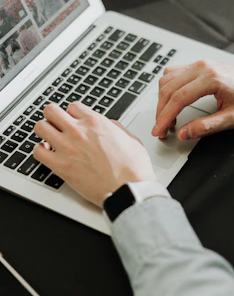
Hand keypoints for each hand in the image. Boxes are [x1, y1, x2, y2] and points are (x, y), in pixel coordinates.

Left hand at [33, 102, 155, 206]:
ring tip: (50, 139)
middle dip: (53, 117)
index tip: (74, 120)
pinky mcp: (60, 166)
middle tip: (57, 125)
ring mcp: (67, 147)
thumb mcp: (130, 139)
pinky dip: (40, 151)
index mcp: (96, 122)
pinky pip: (37, 151)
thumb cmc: (133, 168)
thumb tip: (109, 125)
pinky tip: (48, 153)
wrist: (129, 189)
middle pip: (51, 111)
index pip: (73, 106)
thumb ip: (115, 128)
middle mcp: (79, 131)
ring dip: (44, 132)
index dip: (73, 113)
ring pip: (40, 127)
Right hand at [152, 61, 233, 139]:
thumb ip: (206, 127)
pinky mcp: (197, 65)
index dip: (165, 117)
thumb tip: (184, 133)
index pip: (178, 98)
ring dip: (162, 100)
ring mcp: (198, 64)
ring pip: (167, 79)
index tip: (158, 131)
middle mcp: (202, 67)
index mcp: (211, 79)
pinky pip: (173, 73)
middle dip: (161, 111)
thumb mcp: (232, 119)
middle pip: (168, 88)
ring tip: (167, 119)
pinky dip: (167, 89)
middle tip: (160, 130)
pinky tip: (171, 102)